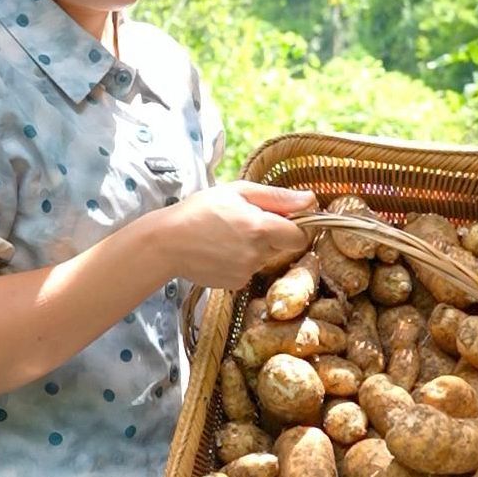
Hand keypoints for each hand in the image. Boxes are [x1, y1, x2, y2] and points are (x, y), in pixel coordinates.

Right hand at [153, 181, 314, 289]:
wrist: (166, 242)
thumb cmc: (199, 210)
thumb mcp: (237, 192)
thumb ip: (278, 197)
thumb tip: (311, 200)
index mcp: (261, 228)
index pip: (300, 236)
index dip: (295, 226)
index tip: (280, 218)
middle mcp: (257, 254)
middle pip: (282, 247)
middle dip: (271, 235)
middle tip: (244, 222)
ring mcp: (246, 272)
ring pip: (264, 258)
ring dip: (254, 248)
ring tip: (226, 235)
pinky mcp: (235, 284)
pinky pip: (248, 270)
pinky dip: (240, 261)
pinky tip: (220, 251)